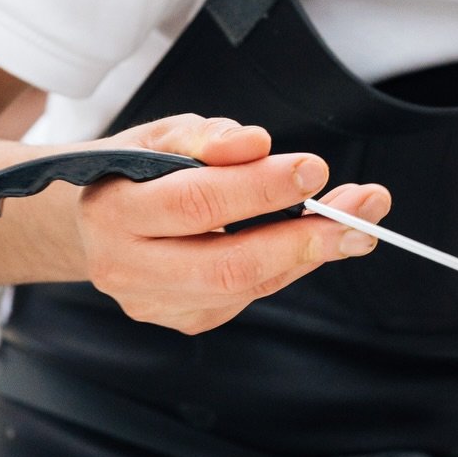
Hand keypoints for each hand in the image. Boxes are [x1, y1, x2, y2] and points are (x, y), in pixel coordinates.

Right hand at [75, 113, 389, 333]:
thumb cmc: (135, 171)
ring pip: (245, 287)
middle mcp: (126, 268)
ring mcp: (153, 304)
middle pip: (227, 264)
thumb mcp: (159, 136)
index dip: (260, 188)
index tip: (315, 168)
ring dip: (310, 253)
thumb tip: (257, 143)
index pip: (195, 203)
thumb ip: (206, 137)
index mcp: (113, 211)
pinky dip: (288, 266)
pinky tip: (315, 240)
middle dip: (302, 238)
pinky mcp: (181, 319)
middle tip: (362, 211)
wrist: (96, 223)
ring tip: (360, 221)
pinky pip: (248, 296)